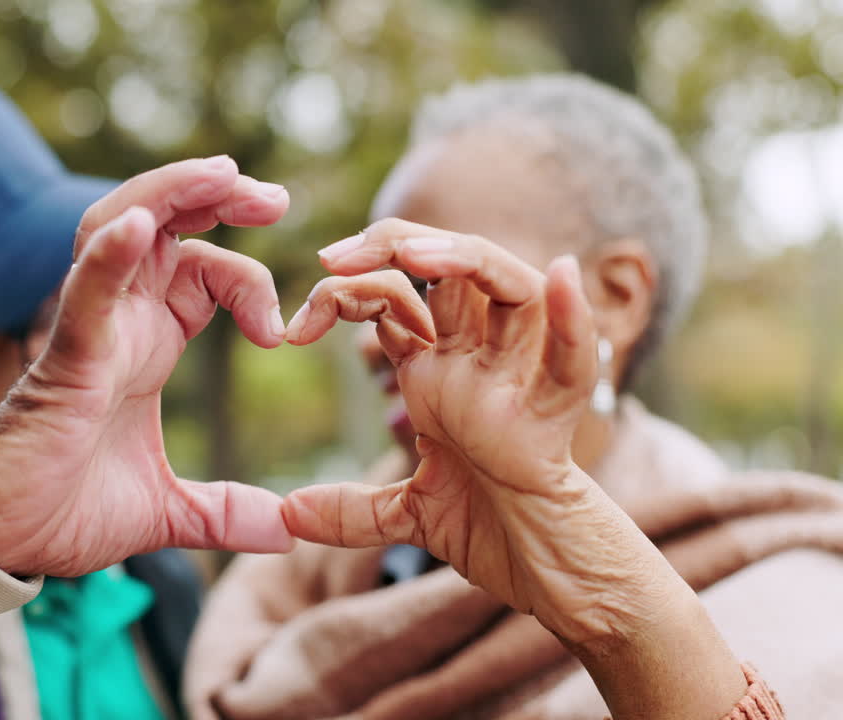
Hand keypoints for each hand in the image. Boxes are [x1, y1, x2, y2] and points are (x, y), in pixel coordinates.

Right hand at [0, 156, 294, 577]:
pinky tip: (137, 227)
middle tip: (274, 197)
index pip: (204, 272)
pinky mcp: (64, 358)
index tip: (278, 336)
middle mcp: (120, 322)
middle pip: (166, 225)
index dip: (249, 281)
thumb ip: (226, 511)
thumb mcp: (167, 511)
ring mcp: (91, 331)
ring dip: (172, 193)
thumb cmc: (65, 509)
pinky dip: (109, 256)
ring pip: (123, 227)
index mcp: (147, 344)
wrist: (3, 541)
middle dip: (218, 197)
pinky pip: (85, 292)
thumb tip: (286, 531)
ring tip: (223, 175)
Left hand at [280, 220, 671, 645]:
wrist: (541, 573)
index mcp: (439, 370)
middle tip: (333, 259)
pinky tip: (564, 274)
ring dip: (466, 259)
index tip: (293, 329)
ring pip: (509, 286)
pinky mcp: (551, 415)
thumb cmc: (487, 530)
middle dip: (391, 247)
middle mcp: (478, 359)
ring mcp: (517, 379)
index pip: (393, 298)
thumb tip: (289, 513)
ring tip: (418, 255)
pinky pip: (572, 356)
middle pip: (446, 269)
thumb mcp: (405, 515)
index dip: (343, 294)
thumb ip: (348, 511)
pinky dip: (571, 316)